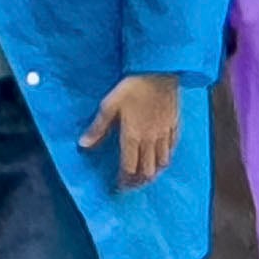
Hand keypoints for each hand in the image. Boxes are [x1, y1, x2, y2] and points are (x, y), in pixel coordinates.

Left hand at [81, 73, 183, 190]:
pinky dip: (167, 158)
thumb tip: (84, 145)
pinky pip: (173, 148)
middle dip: (138, 182)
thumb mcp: (109, 105)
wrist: (159, 71)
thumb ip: (98, 128)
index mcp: (132, 136)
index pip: (129, 168)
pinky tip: (162, 160)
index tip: (118, 188)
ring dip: (153, 174)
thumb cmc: (132, 86)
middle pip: (147, 170)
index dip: (124, 181)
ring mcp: (164, 133)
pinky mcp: (174, 124)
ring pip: (162, 163)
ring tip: (146, 178)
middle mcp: (150, 139)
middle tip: (131, 186)